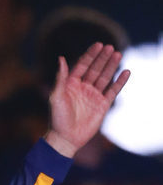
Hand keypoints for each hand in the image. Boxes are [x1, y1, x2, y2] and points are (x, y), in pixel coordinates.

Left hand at [45, 43, 128, 157]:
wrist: (66, 139)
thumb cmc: (58, 119)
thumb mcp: (57, 97)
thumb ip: (60, 78)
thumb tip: (61, 58)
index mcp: (71, 85)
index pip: (83, 65)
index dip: (90, 55)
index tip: (98, 45)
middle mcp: (83, 88)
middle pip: (95, 69)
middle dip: (102, 58)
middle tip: (110, 47)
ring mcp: (93, 96)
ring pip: (105, 78)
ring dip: (111, 66)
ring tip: (118, 54)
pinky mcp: (102, 105)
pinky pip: (113, 91)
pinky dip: (120, 82)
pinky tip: (126, 72)